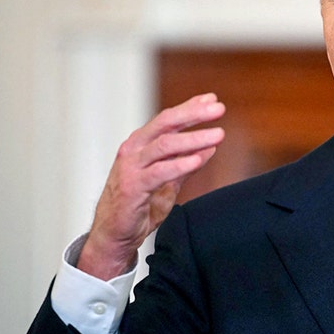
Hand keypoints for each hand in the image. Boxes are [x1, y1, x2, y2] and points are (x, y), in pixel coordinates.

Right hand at [77, 93, 225, 279]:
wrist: (115, 234)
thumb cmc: (138, 204)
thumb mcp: (168, 180)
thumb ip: (186, 162)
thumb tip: (210, 146)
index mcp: (142, 144)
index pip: (168, 119)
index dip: (191, 107)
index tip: (213, 99)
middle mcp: (135, 150)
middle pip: (166, 123)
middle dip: (193, 114)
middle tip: (218, 108)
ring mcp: (131, 167)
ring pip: (164, 145)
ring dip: (193, 138)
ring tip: (217, 135)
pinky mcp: (133, 187)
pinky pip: (159, 172)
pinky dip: (181, 164)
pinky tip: (199, 158)